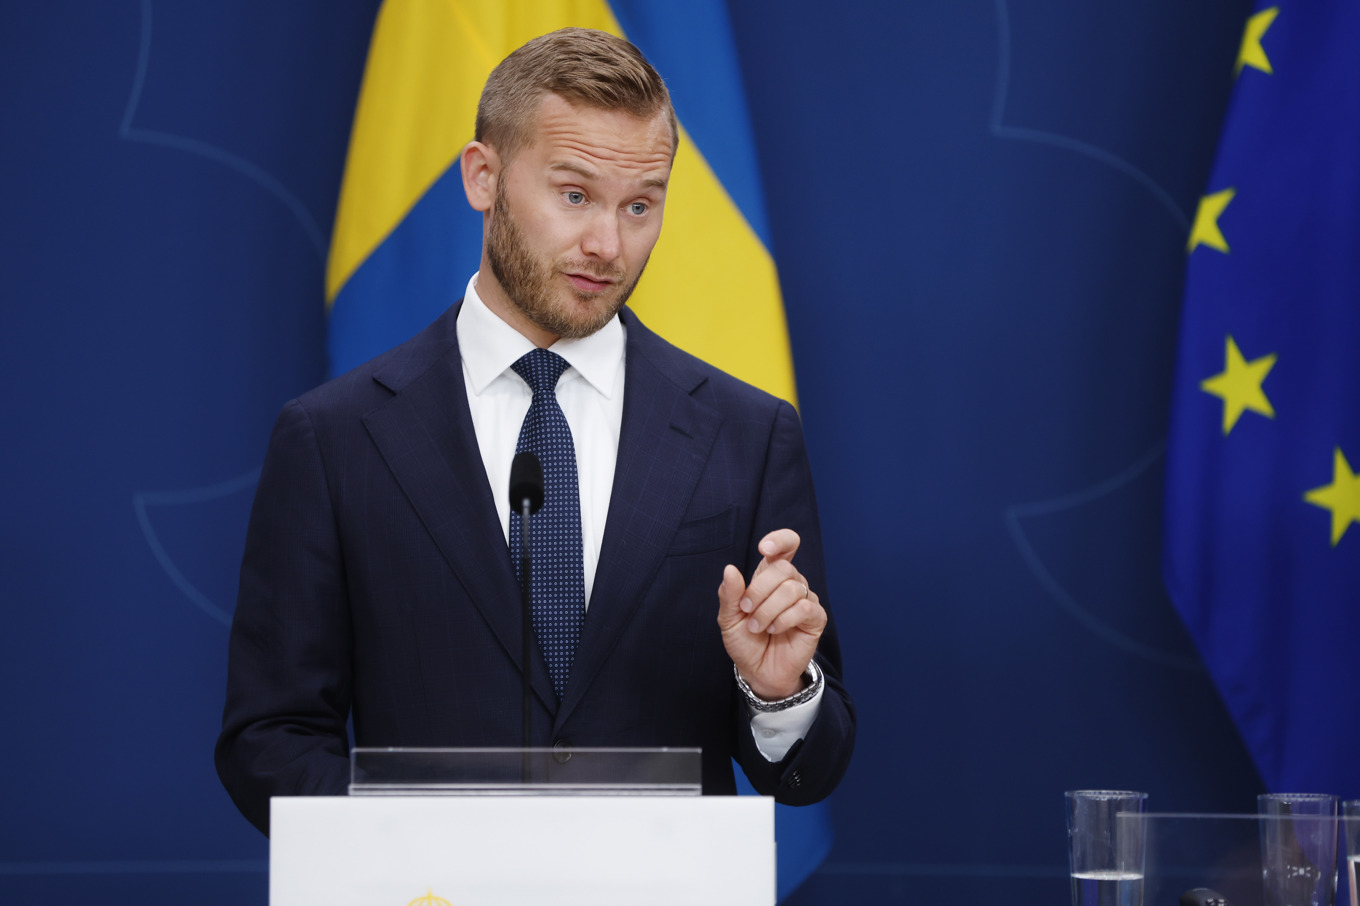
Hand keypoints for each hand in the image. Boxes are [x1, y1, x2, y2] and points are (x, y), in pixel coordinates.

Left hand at [717, 529, 825, 699]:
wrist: (757, 671)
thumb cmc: (745, 641)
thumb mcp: (729, 618)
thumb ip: (730, 594)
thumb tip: (730, 569)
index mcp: (770, 576)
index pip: (787, 545)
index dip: (780, 540)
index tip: (764, 549)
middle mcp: (791, 584)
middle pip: (783, 568)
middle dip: (759, 590)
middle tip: (747, 610)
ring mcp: (805, 600)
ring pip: (792, 588)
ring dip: (768, 610)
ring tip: (758, 627)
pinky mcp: (816, 619)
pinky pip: (804, 608)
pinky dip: (783, 619)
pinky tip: (774, 630)